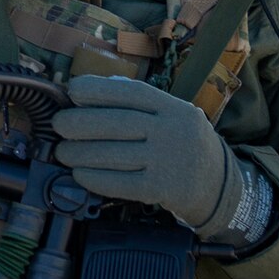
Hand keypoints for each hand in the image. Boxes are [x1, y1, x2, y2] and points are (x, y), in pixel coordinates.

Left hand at [56, 74, 245, 236]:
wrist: (222, 186)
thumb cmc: (183, 144)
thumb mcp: (173, 116)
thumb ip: (140, 103)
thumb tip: (93, 89)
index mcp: (174, 108)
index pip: (133, 93)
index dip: (98, 89)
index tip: (71, 91)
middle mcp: (173, 131)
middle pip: (119, 123)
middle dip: (81, 123)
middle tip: (57, 125)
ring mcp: (170, 161)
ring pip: (116, 154)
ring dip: (81, 153)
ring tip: (62, 153)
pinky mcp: (165, 189)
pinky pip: (123, 183)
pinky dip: (96, 179)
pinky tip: (79, 174)